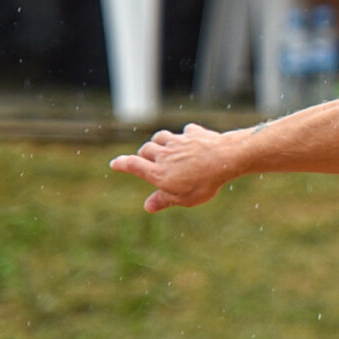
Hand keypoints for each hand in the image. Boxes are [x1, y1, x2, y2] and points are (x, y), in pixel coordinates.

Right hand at [111, 125, 236, 211]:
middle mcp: (165, 154)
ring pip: (162, 136)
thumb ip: (164, 200)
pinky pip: (186, 132)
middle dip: (143, 154)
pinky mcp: (194, 134)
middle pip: (146, 149)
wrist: (224, 159)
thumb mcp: (183, 199)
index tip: (115, 163)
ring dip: (159, 141)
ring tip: (163, 148)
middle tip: (145, 159)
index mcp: (159, 172)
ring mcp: (179, 141)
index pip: (134, 165)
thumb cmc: (203, 183)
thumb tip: (148, 206)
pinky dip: (186, 135)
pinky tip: (191, 140)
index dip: (122, 164)